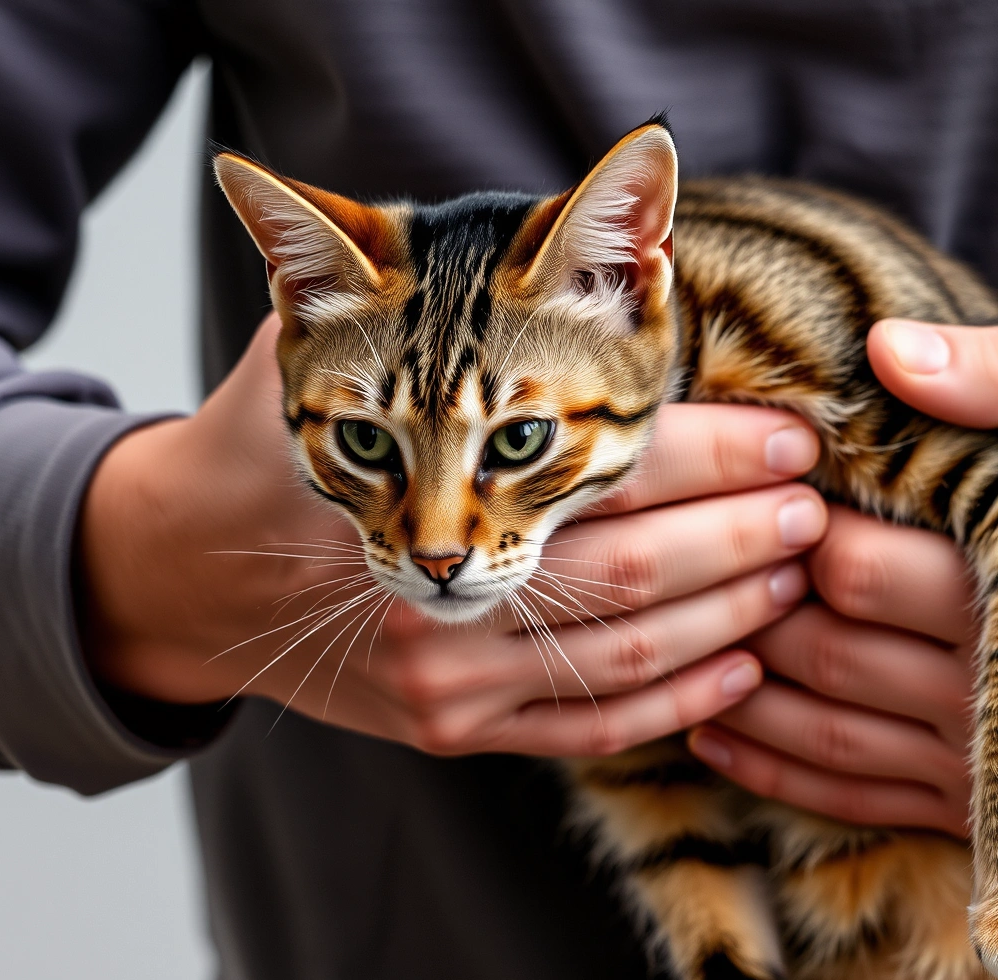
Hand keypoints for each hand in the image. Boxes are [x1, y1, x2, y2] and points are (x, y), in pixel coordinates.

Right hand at [77, 314, 828, 756]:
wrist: (181, 576)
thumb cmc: (265, 450)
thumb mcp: (320, 352)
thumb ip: (418, 298)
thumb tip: (549, 230)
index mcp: (413, 492)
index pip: (597, 473)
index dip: (710, 456)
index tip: (787, 436)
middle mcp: (432, 600)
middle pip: (632, 571)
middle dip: (744, 537)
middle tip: (816, 506)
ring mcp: (445, 680)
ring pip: (626, 659)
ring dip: (730, 618)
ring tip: (800, 578)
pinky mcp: (454, 731)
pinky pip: (590, 730)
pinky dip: (676, 704)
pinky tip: (740, 671)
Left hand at [688, 320, 997, 835]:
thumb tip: (886, 347)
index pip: (863, 565)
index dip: (792, 519)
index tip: (762, 473)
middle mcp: (994, 700)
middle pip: (824, 646)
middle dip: (758, 589)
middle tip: (713, 535)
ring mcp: (977, 770)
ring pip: (815, 727)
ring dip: (739, 674)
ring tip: (693, 609)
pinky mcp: (969, 811)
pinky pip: (841, 796)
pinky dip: (764, 761)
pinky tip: (709, 717)